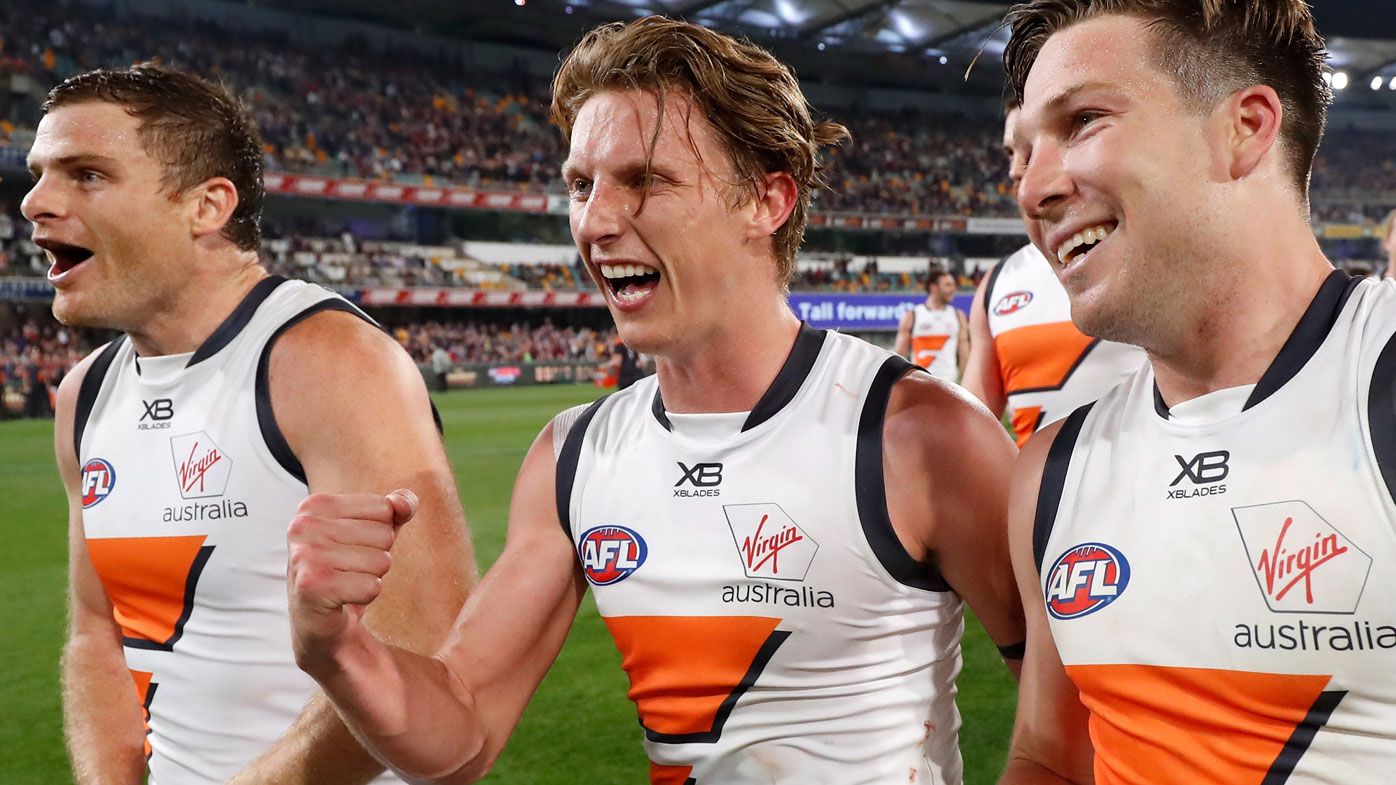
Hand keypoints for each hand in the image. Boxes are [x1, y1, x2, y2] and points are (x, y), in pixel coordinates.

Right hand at [287, 490, 417, 674]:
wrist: (321, 623)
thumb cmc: (350, 568)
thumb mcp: (378, 530)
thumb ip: (399, 507)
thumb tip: (403, 503)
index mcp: (315, 505)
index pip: (384, 508)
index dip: (381, 532)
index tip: (354, 548)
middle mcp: (303, 526)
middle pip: (384, 534)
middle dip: (377, 557)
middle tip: (350, 571)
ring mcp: (304, 555)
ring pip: (381, 561)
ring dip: (372, 577)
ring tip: (347, 584)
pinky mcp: (312, 586)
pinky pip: (372, 586)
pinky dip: (366, 596)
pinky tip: (344, 599)